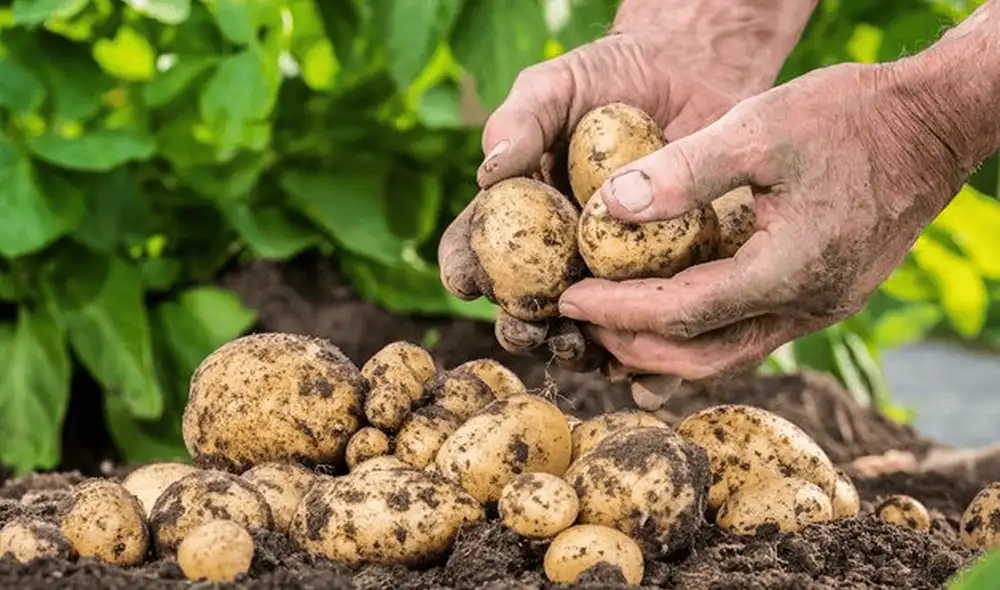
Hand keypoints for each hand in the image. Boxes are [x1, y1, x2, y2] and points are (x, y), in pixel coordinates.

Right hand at [439, 19, 785, 377]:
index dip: (465, 269)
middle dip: (521, 327)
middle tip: (530, 328)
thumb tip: (489, 171)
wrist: (691, 74)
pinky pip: (653, 330)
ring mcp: (612, 273)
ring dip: (578, 351)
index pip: (475, 248)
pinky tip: (647, 370)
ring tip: (583, 349)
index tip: (468, 280)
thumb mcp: (556, 85)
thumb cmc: (608, 78)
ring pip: (586, 330)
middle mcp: (558, 253)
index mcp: (518, 215)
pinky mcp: (667, 282)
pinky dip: (647, 361)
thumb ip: (521, 121)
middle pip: (526, 306)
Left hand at [558, 61, 966, 379]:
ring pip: (726, 355)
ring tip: (611, 328)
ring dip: (664, 350)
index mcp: (788, 271)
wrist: (932, 127)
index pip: (681, 313)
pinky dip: (700, 335)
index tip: (568, 297)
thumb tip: (611, 207)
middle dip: (632, 343)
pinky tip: (668, 321)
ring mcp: (818, 309)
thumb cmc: (850, 118)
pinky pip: (749, 335)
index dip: (618, 310)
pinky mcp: (822, 298)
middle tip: (580, 319)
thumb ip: (686, 170)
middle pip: (700, 355)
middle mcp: (805, 307)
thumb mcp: (761, 127)